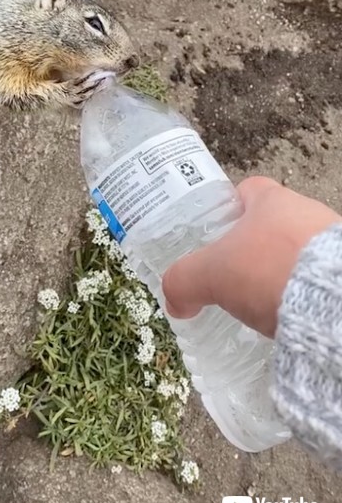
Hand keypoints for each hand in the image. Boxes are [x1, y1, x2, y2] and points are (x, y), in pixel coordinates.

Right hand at [162, 176, 340, 337]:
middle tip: (234, 275)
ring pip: (296, 249)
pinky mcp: (341, 267)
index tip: (217, 232)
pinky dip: (302, 289)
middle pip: (272, 223)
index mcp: (271, 200)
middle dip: (253, 248)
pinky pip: (316, 273)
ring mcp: (330, 238)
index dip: (229, 208)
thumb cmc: (269, 269)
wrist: (331, 299)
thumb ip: (184, 281)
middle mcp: (305, 211)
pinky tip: (291, 312)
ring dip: (280, 270)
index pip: (247, 190)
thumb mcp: (211, 275)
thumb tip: (176, 298)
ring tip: (264, 301)